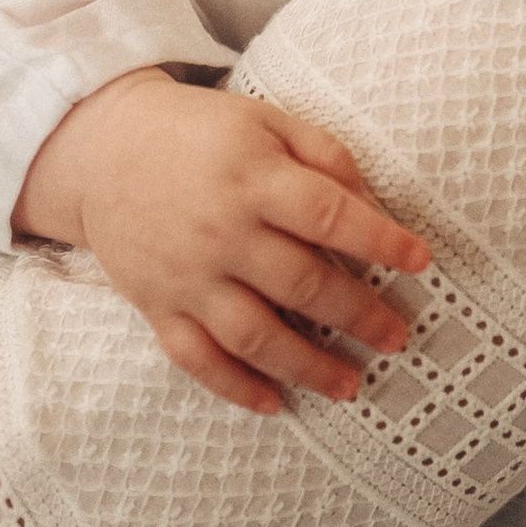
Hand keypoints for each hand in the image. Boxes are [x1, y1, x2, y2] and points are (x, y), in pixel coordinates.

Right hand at [16, 73, 429, 414]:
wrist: (104, 150)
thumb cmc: (201, 133)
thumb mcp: (266, 121)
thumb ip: (324, 156)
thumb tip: (372, 206)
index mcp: (253, 178)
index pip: (329, 214)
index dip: (380, 240)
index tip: (420, 261)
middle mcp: (222, 232)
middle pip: (302, 284)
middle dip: (358, 316)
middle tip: (398, 338)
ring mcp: (187, 276)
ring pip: (255, 335)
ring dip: (309, 367)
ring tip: (353, 385)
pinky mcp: (157, 307)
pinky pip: (198, 360)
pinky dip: (235, 388)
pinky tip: (276, 405)